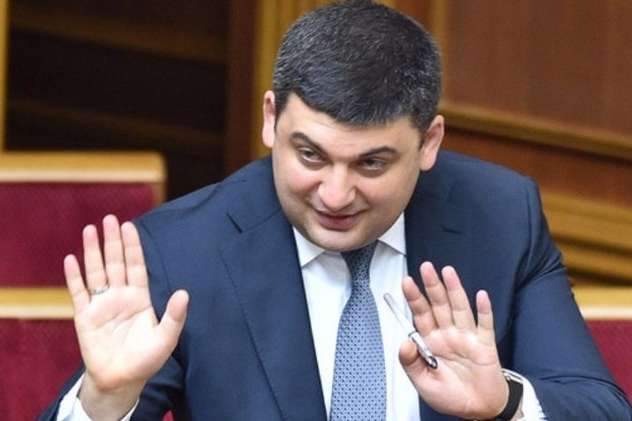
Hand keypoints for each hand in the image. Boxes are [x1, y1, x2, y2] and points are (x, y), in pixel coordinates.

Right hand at [64, 215, 188, 418]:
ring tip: (90, 229)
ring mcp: (101, 305)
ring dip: (92, 251)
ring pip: (96, 272)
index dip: (133, 246)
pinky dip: (74, 277)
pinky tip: (71, 260)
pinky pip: (78, 293)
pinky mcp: (84, 317)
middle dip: (113, 241)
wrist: (122, 379)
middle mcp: (120, 296)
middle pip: (115, 262)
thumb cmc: (146, 359)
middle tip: (110, 218)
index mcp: (140, 297)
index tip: (129, 226)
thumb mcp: (166, 338)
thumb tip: (185, 292)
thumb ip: (175, 316)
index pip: (136, 265)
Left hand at [399, 262, 507, 419]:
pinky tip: (481, 296)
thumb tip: (404, 343)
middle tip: (426, 267)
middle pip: (438, 305)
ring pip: (459, 308)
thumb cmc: (450, 396)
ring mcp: (467, 337)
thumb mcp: (423, 384)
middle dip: (432, 286)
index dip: (414, 298)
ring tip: (448, 272)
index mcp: (431, 341)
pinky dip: (484, 310)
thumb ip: (411, 363)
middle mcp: (448, 334)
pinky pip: (485, 324)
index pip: (420, 314)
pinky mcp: (485, 344)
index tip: (406, 281)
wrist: (478, 409)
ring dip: (454, 290)